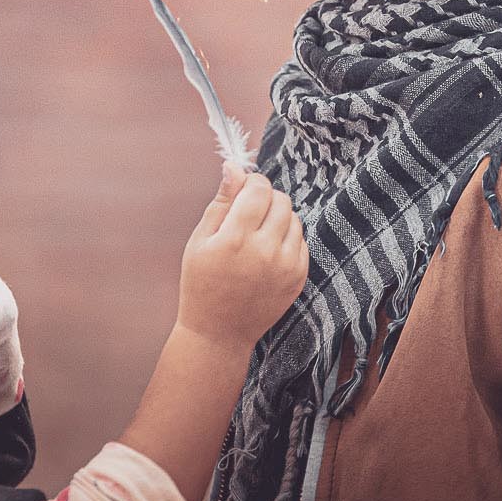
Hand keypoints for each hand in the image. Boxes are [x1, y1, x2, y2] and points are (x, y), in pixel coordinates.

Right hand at [177, 163, 307, 351]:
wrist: (219, 333)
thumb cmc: (201, 283)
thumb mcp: (200, 240)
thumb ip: (221, 202)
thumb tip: (234, 167)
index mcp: (235, 240)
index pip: (259, 189)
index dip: (252, 182)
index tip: (243, 190)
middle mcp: (265, 251)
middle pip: (281, 200)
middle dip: (265, 198)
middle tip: (248, 213)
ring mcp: (286, 266)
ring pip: (294, 219)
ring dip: (278, 218)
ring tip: (257, 234)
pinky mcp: (298, 278)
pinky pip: (301, 241)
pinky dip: (287, 239)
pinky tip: (267, 252)